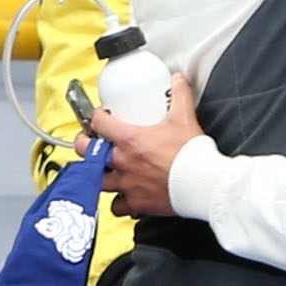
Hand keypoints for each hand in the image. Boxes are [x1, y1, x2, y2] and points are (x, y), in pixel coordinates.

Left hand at [88, 75, 207, 220]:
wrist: (202, 183)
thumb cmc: (191, 155)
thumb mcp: (184, 117)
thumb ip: (179, 95)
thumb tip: (178, 80)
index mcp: (130, 140)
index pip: (98, 123)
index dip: (96, 117)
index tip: (100, 118)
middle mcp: (123, 162)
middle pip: (85, 152)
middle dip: (83, 145)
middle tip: (89, 142)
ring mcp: (127, 184)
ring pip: (97, 180)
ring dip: (98, 174)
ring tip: (103, 170)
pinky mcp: (136, 202)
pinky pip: (117, 206)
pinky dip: (118, 202)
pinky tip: (123, 196)